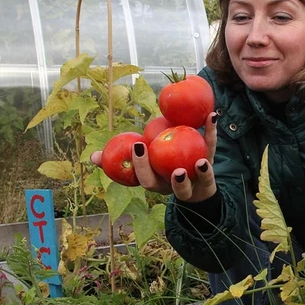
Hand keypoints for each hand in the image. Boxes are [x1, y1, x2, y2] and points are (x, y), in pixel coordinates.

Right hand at [89, 113, 218, 202]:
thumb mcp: (141, 162)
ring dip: (199, 173)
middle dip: (168, 179)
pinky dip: (211, 133)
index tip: (137, 146)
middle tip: (168, 165)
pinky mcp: (210, 172)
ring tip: (200, 162)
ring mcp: (194, 183)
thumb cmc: (159, 167)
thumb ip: (117, 159)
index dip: (140, 166)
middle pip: (168, 187)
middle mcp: (174, 187)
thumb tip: (93, 157)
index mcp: (156, 183)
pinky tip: (212, 117)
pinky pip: (212, 151)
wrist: (194, 183)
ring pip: (197, 182)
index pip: (145, 180)